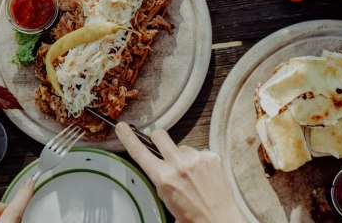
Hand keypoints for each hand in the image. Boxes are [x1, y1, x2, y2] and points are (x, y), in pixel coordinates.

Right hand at [116, 123, 247, 222]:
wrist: (218, 218)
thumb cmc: (192, 215)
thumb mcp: (166, 198)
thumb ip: (160, 178)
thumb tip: (158, 164)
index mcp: (164, 177)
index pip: (140, 152)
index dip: (128, 138)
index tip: (122, 127)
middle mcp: (179, 165)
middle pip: (160, 135)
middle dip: (157, 138)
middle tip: (160, 146)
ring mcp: (196, 158)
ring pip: (182, 147)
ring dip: (183, 156)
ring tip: (192, 175)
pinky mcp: (211, 156)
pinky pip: (199, 152)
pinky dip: (199, 161)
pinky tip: (203, 176)